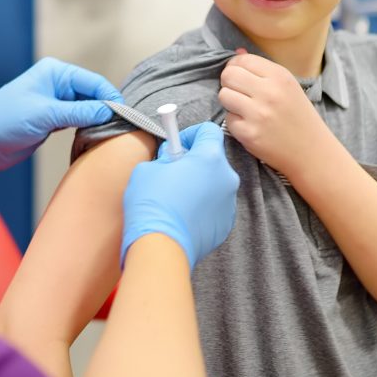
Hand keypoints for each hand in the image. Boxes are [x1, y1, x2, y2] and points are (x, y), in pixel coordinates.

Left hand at [0, 57, 122, 190]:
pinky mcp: (52, 121)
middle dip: (107, 109)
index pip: (93, 82)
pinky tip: (97, 137)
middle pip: (93, 95)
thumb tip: (109, 111)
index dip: (111, 97)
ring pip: (87, 110)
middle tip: (124, 128)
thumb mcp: (44, 115)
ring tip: (113, 134)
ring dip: (98, 121)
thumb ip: (78, 113)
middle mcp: (56, 84)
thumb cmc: (3, 121)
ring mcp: (55, 103)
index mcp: (54, 72)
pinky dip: (88, 128)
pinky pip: (78, 122)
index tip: (126, 115)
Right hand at [121, 122, 238, 269]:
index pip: (208, 130)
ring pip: (214, 183)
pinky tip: (181, 215)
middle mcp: (226, 178)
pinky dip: (201, 206)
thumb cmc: (152, 204)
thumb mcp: (148, 168)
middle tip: (171, 172)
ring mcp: (229, 203)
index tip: (175, 146)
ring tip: (174, 197)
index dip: (189, 135)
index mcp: (209, 158)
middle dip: (193, 161)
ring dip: (198, 184)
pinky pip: (214, 205)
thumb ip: (166, 159)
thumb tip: (171, 163)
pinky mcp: (226, 224)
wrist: (161, 246)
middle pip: (212, 158)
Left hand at [219, 52, 333, 174]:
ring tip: (245, 109)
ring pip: (223, 95)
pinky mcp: (248, 133)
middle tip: (240, 93)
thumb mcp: (287, 86)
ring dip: (230, 102)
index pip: (242, 60)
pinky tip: (251, 126)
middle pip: (228, 75)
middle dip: (229, 83)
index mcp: (280, 76)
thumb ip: (261, 69)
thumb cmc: (297, 116)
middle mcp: (269, 92)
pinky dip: (235, 123)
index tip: (242, 77)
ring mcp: (258, 113)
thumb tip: (237, 52)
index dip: (236, 67)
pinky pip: (228, 119)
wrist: (311, 151)